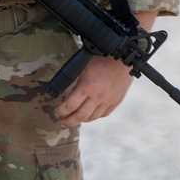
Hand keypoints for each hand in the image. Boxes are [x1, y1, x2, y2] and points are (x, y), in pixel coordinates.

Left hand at [52, 13, 156, 127]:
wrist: (123, 56)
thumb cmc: (101, 57)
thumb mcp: (83, 67)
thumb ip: (74, 80)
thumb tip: (61, 88)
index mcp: (87, 87)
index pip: (70, 106)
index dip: (61, 111)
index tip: (56, 112)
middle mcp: (98, 97)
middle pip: (80, 116)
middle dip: (68, 121)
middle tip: (62, 123)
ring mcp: (108, 100)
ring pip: (92, 117)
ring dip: (81, 120)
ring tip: (75, 119)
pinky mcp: (116, 101)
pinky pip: (104, 114)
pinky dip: (95, 116)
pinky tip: (90, 115)